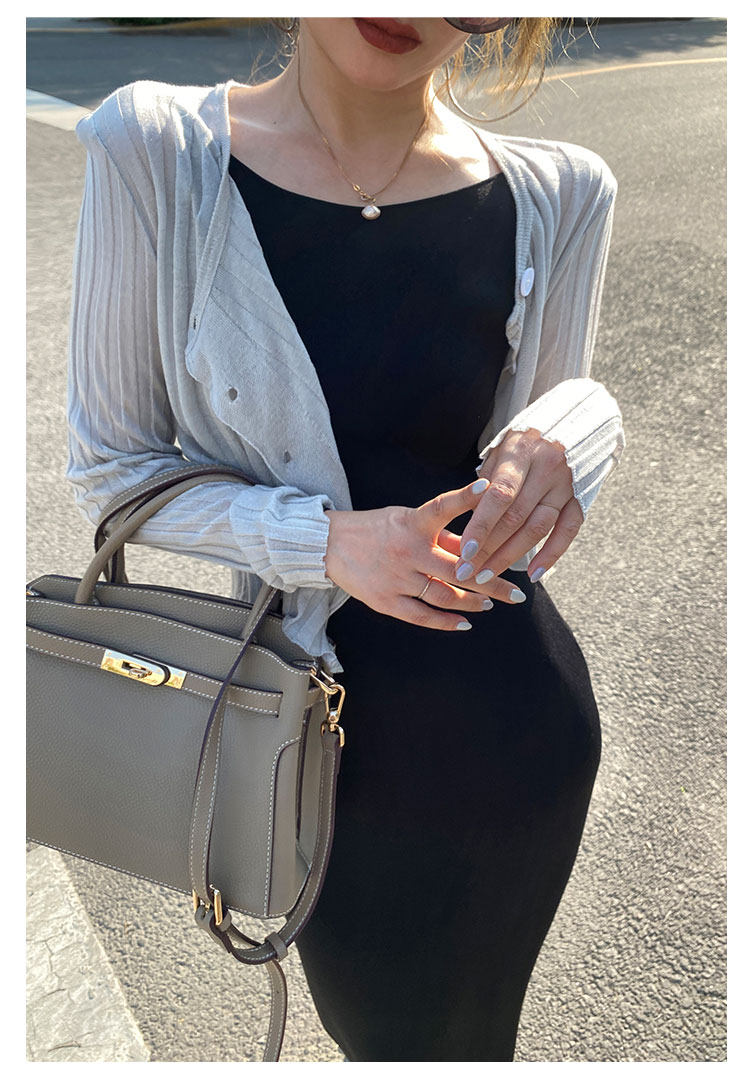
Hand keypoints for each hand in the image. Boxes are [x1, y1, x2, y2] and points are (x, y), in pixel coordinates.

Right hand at [323, 479, 527, 631]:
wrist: (329, 545)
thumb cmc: (375, 529)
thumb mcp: (406, 519)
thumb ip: (441, 534)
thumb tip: (475, 544)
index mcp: (413, 524)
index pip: (443, 507)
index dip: (467, 497)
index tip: (491, 489)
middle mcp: (408, 551)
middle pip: (459, 569)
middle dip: (492, 582)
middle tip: (517, 593)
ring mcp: (398, 578)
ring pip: (444, 595)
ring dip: (472, 602)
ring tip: (489, 604)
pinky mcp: (386, 600)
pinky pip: (421, 615)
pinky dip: (445, 622)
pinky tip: (464, 624)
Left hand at [457, 428, 583, 584]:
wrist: (574, 422)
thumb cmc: (525, 440)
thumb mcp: (501, 448)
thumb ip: (486, 480)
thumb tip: (470, 519)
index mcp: (522, 452)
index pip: (500, 495)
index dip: (481, 525)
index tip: (464, 551)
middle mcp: (547, 468)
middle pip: (516, 517)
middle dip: (489, 548)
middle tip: (467, 571)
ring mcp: (567, 484)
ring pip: (538, 527)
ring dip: (511, 556)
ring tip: (487, 575)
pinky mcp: (581, 497)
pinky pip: (568, 531)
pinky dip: (552, 555)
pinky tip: (534, 575)